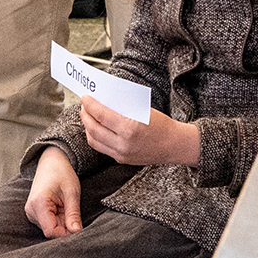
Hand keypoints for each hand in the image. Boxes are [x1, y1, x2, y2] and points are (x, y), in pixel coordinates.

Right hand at [24, 146, 81, 237]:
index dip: (66, 235)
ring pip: (50, 230)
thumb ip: (73, 214)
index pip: (51, 232)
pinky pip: (48, 224)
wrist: (51, 161)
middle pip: (51, 232)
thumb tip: (77, 233)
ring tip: (66, 208)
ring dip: (62, 224)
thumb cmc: (62, 172)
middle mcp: (31, 210)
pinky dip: (58, 221)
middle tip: (75, 216)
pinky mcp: (34, 213)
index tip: (78, 229)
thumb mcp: (72, 192)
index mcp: (39, 203)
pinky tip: (61, 210)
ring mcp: (31, 212)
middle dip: (65, 229)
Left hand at [80, 96, 199, 167]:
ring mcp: (122, 154)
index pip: (101, 115)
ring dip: (87, 126)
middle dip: (85, 114)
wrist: (173, 145)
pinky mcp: (121, 160)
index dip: (90, 104)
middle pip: (94, 128)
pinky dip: (94, 137)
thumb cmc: (160, 124)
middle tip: (84, 104)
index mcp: (129, 129)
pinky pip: (101, 148)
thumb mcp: (141, 110)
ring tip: (87, 115)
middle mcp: (123, 144)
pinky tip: (94, 127)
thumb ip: (121, 106)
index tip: (85, 97)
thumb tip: (102, 98)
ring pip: (94, 140)